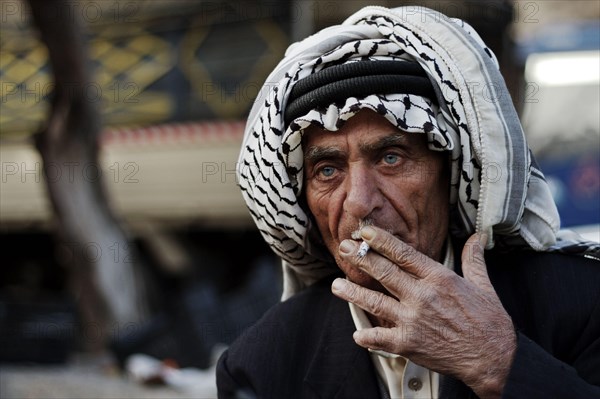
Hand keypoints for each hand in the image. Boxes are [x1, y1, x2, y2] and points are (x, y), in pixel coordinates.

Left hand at [331, 227, 515, 397]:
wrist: (494, 359)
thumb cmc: (489, 321)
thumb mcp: (484, 285)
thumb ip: (473, 259)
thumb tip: (477, 237)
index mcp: (439, 278)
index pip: (403, 254)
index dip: (381, 241)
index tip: (363, 232)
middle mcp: (422, 296)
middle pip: (384, 273)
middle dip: (360, 259)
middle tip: (343, 248)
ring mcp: (413, 320)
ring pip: (375, 302)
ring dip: (353, 293)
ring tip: (336, 284)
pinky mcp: (409, 344)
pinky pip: (380, 337)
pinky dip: (367, 335)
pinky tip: (357, 333)